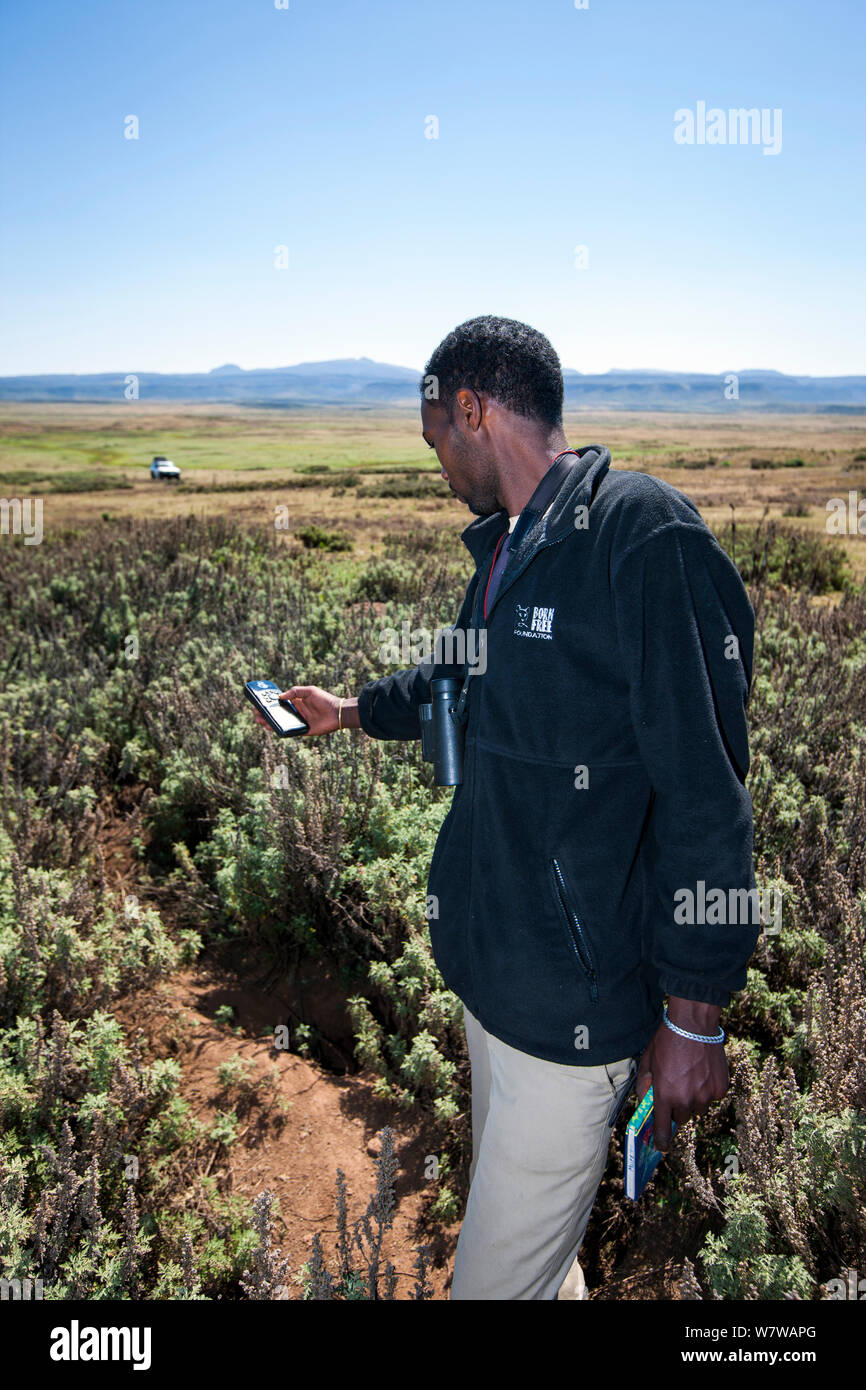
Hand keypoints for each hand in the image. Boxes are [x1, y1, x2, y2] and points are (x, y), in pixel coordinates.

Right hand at [250, 685, 357, 736]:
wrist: (338, 713)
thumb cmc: (325, 699)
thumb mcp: (309, 691)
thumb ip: (295, 692)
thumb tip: (280, 697)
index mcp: (296, 702)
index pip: (279, 703)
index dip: (269, 704)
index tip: (259, 703)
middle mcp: (296, 712)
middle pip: (277, 714)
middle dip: (266, 714)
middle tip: (255, 713)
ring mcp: (298, 722)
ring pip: (280, 723)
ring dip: (269, 722)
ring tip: (259, 721)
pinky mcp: (302, 731)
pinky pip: (289, 732)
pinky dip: (280, 731)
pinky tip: (271, 728)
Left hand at [635, 999, 728, 1151]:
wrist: (693, 1024)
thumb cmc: (667, 1040)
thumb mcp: (648, 1061)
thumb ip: (645, 1084)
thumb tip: (646, 1101)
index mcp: (665, 1096)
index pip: (663, 1129)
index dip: (662, 1141)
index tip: (662, 1147)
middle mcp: (686, 1100)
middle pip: (682, 1118)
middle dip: (677, 1108)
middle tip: (676, 1089)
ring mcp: (705, 1095)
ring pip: (699, 1108)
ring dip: (694, 1099)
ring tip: (691, 1076)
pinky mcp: (720, 1088)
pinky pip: (713, 1097)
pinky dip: (708, 1089)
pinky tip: (703, 1071)